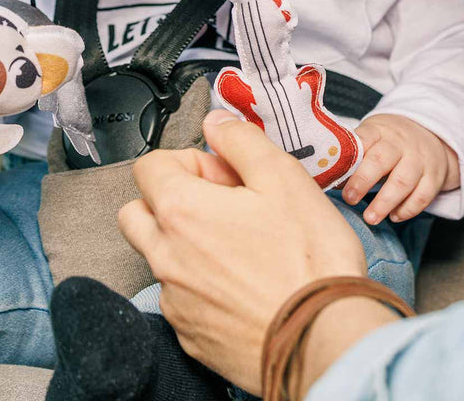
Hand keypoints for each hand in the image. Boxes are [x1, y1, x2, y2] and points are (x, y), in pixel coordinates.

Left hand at [119, 110, 373, 393]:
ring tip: (238, 244)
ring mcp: (176, 301)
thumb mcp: (283, 177)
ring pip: (158, 256)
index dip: (190, 160)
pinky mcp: (191, 336)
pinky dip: (201, 283)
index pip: (150, 165)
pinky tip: (244, 281)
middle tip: (221, 204)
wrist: (325, 340)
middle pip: (138, 210)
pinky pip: (179, 297)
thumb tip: (217, 123)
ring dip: (184, 242)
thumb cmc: (309, 262)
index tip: (223, 173)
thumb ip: (241, 141)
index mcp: (181, 212)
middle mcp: (166, 257)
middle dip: (171, 198)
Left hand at [343, 113, 459, 224]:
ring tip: (370, 218)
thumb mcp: (372, 136)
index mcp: (379, 130)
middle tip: (349, 198)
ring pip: (403, 181)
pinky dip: (408, 209)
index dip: (350, 156)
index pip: (364, 139)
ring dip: (385, 202)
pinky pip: (423, 196)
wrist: (431, 135)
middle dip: (363, 181)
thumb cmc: (389, 141)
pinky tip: (394, 216)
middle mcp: (400, 143)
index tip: (336, 174)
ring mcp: (419, 159)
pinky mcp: (434, 177)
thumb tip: (328, 176)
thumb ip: (354, 154)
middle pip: (382, 160)